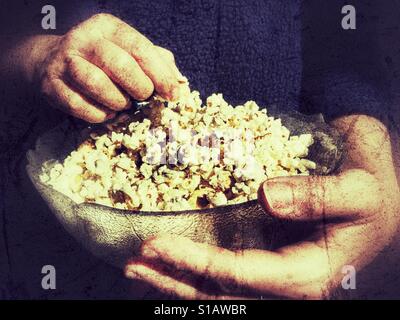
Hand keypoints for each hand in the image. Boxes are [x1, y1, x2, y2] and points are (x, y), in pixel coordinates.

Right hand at [32, 14, 186, 122]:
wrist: (53, 62)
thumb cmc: (103, 60)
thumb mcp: (130, 51)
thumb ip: (157, 62)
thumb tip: (178, 82)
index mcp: (108, 27)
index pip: (140, 48)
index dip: (160, 74)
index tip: (173, 94)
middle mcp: (84, 39)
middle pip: (119, 64)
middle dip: (139, 87)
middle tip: (144, 96)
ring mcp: (64, 62)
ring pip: (97, 84)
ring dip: (118, 101)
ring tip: (124, 103)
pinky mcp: (52, 85)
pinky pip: (80, 106)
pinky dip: (100, 114)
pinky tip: (107, 111)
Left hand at [125, 115, 399, 298]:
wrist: (384, 192)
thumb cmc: (378, 191)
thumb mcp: (360, 190)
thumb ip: (319, 196)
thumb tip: (267, 195)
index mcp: (306, 273)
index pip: (239, 275)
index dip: (195, 263)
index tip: (155, 246)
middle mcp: (286, 279)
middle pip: (220, 291)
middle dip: (173, 279)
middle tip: (133, 264)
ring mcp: (275, 270)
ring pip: (219, 288)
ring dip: (177, 279)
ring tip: (139, 269)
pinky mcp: (269, 255)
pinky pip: (226, 270)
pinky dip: (195, 267)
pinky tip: (171, 262)